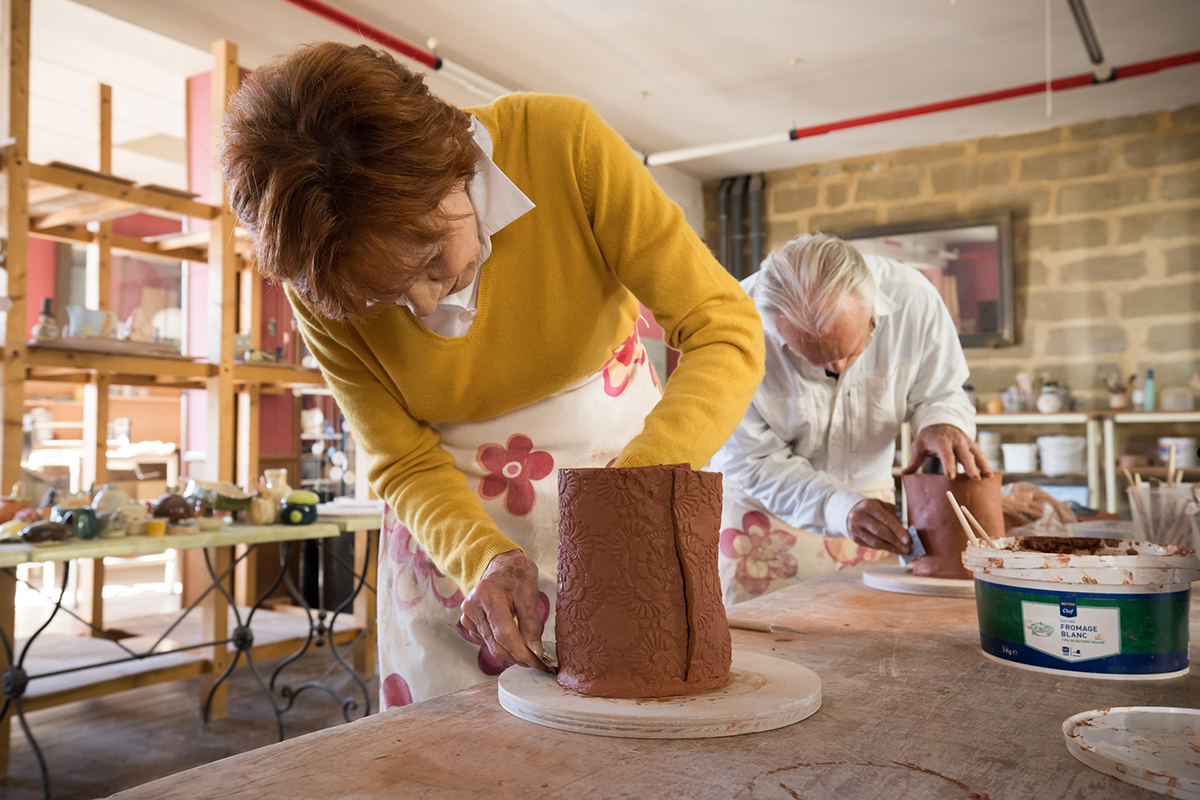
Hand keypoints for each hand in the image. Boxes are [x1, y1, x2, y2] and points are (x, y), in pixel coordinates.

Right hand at [459, 550, 546, 669]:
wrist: (501, 564)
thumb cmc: (517, 575)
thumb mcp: (530, 594)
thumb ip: (532, 624)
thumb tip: (535, 651)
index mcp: (488, 595)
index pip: (504, 635)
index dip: (522, 653)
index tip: (539, 663)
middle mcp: (473, 607)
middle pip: (496, 645)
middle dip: (518, 657)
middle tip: (537, 662)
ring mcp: (468, 615)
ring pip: (491, 646)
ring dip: (511, 653)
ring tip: (529, 650)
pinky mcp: (468, 621)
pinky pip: (487, 641)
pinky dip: (502, 644)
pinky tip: (514, 638)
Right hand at [847, 498, 910, 554]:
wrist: (849, 512)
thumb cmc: (871, 509)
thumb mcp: (881, 505)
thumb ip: (892, 515)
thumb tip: (904, 530)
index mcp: (868, 506)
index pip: (886, 519)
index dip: (898, 530)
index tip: (908, 539)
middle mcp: (860, 517)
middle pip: (880, 532)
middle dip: (896, 541)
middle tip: (907, 548)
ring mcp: (855, 528)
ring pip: (875, 542)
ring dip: (890, 548)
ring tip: (902, 551)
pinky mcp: (854, 538)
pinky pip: (871, 545)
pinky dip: (883, 548)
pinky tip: (892, 549)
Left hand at [902, 423, 991, 478]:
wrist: (940, 422)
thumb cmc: (928, 437)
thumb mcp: (919, 446)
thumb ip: (914, 461)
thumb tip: (904, 474)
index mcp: (941, 441)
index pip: (945, 454)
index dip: (948, 465)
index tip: (950, 476)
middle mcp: (956, 441)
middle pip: (964, 454)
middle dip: (970, 466)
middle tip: (975, 479)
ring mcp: (966, 442)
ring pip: (976, 453)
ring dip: (983, 465)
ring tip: (988, 476)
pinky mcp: (972, 445)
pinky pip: (980, 454)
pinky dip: (986, 463)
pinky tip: (990, 474)